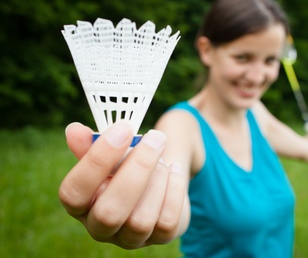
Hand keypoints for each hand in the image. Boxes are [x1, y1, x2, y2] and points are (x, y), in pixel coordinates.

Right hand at [59, 121, 185, 248]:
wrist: (159, 180)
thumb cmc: (127, 166)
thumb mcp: (110, 152)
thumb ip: (91, 143)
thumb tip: (75, 131)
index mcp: (80, 204)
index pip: (73, 193)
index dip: (96, 161)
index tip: (123, 129)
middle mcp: (100, 227)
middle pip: (109, 213)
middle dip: (136, 170)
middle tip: (155, 138)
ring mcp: (130, 238)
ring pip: (141, 220)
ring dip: (157, 179)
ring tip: (163, 159)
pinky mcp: (160, 238)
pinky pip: (168, 221)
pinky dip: (175, 189)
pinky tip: (174, 171)